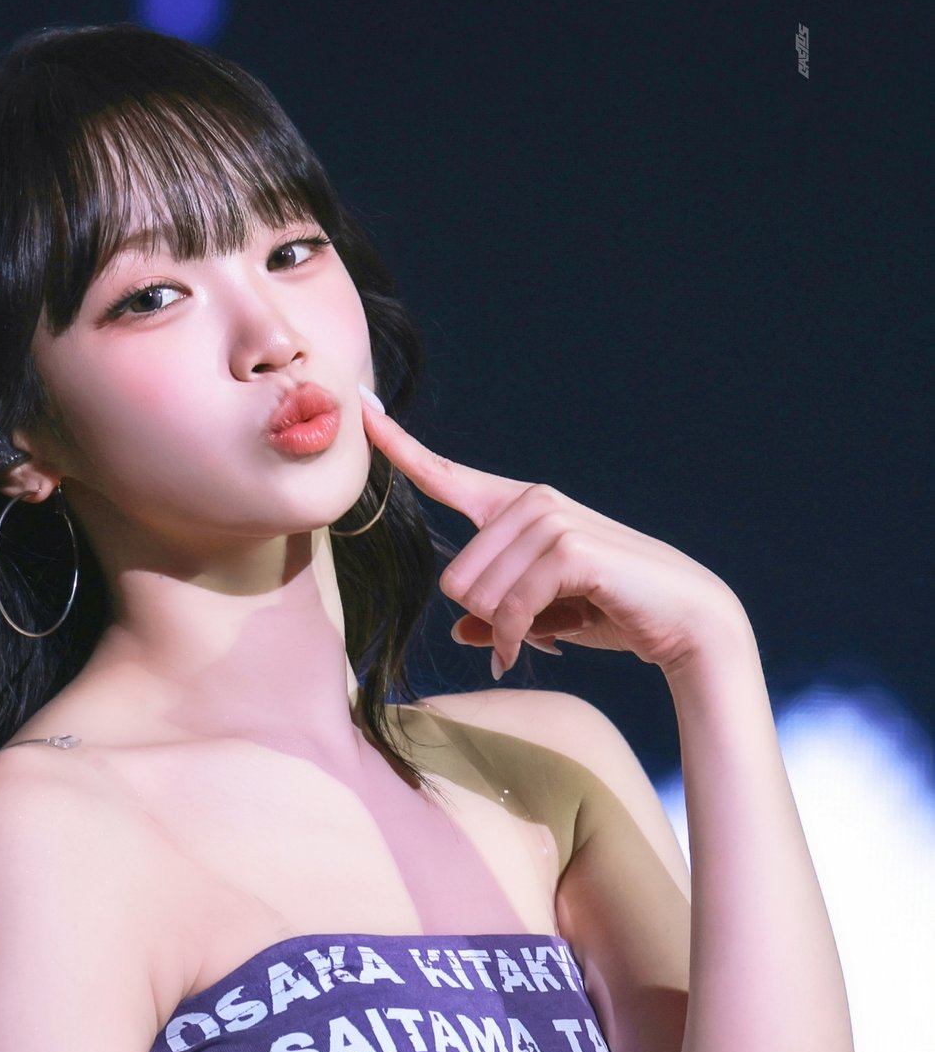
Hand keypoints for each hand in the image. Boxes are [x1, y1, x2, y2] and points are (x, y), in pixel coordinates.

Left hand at [358, 387, 744, 677]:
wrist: (684, 621)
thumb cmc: (615, 611)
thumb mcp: (545, 615)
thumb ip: (499, 616)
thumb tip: (464, 630)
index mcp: (518, 508)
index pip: (446, 475)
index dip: (400, 447)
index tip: (366, 408)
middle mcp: (530, 503)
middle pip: (456, 580)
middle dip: (490, 617)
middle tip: (539, 621)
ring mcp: (549, 520)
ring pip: (478, 598)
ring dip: (510, 629)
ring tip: (557, 623)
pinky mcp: (567, 547)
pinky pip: (509, 610)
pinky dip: (519, 640)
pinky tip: (542, 644)